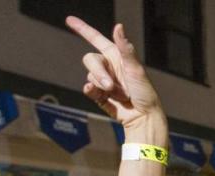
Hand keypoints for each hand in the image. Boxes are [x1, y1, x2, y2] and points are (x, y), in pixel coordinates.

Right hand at [66, 17, 164, 131]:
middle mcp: (109, 67)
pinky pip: (88, 89)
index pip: (96, 39)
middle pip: (90, 60)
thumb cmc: (144, 92)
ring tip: (118, 94)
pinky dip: (91, 91)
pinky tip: (97, 93)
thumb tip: (118, 26)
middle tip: (110, 85)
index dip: (83, 29)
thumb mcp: (136, 69)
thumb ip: (125, 49)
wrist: (143, 116)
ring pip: (90, 76)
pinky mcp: (100, 95)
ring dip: (101, 85)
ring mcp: (104, 81)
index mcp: (117, 57)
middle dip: (98, 72)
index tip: (70, 20)